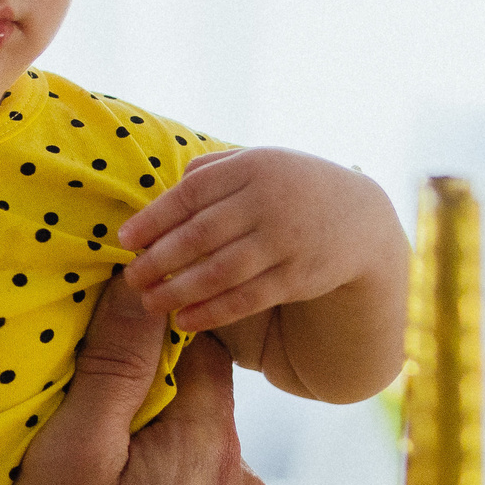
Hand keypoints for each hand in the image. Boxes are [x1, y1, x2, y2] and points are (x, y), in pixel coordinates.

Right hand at [0, 279, 269, 484]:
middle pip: (205, 406)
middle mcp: (241, 481)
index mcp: (209, 442)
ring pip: (204, 459)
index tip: (118, 341)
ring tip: (110, 484)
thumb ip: (114, 366)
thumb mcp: (75, 454)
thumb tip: (142, 284)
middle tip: (98, 423)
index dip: (163, 333)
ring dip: (166, 457)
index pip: (205, 349)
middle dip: (159, 402)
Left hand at [117, 147, 400, 333]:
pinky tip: (185, 321)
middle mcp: (268, 202)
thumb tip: (166, 190)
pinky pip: (245, 299)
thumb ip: (213, 170)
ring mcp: (285, 241)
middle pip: (199, 235)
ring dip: (178, 291)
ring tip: (149, 303)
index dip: (153, 219)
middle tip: (131, 277)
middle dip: (158, 260)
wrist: (360, 219)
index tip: (125, 239)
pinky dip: (211, 312)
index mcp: (253, 167)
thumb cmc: (291, 188)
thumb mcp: (259, 163)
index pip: (190, 194)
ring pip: (219, 272)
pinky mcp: (297, 277)